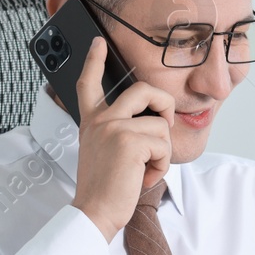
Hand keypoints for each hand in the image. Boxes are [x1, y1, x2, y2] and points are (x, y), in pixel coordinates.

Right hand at [69, 37, 173, 240]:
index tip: (98, 42)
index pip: (88, 84)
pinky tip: (142, 177)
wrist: (94, 212)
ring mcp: (114, 128)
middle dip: (165, 104)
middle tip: (165, 124)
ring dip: (161, 153)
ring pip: (160, 126)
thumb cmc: (104, 188)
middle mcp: (100, 120)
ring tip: (142, 170)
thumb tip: (156, 122)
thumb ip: (121, 132)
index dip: (92, 60)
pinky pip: (163, 145)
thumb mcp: (106, 152)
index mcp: (91, 121)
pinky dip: (160, 166)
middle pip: (143, 90)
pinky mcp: (130, 141)